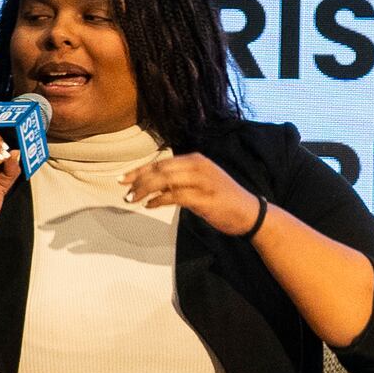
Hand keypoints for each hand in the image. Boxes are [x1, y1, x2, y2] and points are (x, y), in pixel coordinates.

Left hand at [124, 149, 264, 234]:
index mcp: (196, 160)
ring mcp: (202, 182)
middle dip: (139, 180)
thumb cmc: (223, 198)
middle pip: (160, 170)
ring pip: (165, 181)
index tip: (123, 178)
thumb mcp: (201, 182)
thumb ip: (180, 179)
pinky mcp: (204, 198)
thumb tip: (153, 183)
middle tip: (125, 192)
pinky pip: (174, 196)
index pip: (161, 163)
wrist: (250, 212)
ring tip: (133, 199)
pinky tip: (150, 205)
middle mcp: (199, 167)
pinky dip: (159, 200)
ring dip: (145, 190)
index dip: (140, 170)